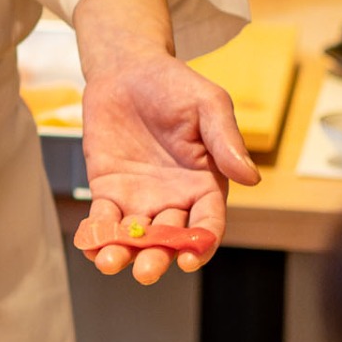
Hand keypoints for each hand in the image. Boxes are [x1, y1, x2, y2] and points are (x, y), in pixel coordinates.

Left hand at [69, 0, 257, 283]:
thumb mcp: (209, 105)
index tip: (190, 258)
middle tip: (145, 271)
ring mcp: (140, 197)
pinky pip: (103, 218)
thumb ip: (226, 140)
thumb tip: (252, 178)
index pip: (207, 224)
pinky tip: (88, 245)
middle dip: (157, 258)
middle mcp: (174, 199)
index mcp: (206, 184)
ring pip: (134, 236)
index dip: (201, 244)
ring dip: (122, 253)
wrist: (128, 69)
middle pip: (169, 239)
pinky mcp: (108, 189)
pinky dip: (96, 233)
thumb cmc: (176, 86)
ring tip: (108, 262)